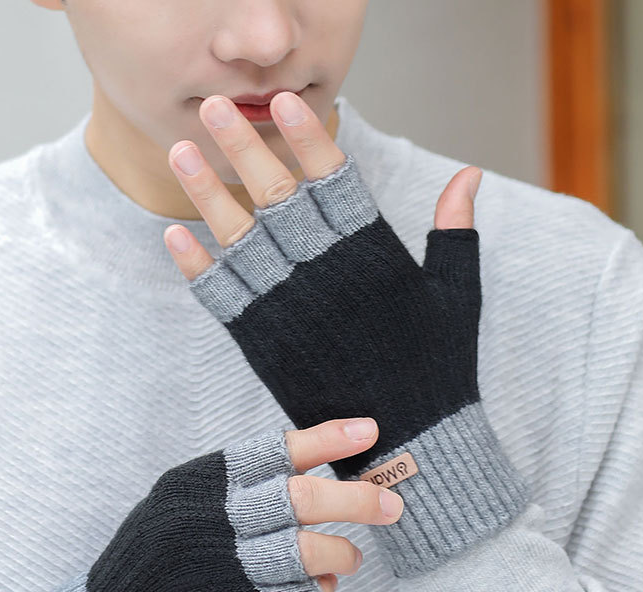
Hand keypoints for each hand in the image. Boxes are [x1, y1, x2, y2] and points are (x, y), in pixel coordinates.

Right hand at [81, 415, 398, 591]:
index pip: (271, 451)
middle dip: (356, 497)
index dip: (324, 438)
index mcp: (196, 486)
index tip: (368, 430)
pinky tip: (316, 588)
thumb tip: (303, 469)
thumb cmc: (148, 562)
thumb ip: (230, 489)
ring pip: (308, 551)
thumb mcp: (174, 507)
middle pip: (300, 499)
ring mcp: (225, 571)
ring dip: (342, 553)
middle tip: (392, 504)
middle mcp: (212, 523)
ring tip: (350, 557)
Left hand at [162, 91, 481, 483]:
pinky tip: (174, 234)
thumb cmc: (436, 364)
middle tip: (213, 108)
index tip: (281, 103)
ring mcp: (289, 308)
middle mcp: (325, 274)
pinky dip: (197, 267)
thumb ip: (454, 231)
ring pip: (241, 240)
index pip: (333, 180)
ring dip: (209, 195)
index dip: (306, 139)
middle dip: (244, 149)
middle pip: (277, 198)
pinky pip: (222, 299)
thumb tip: (469, 174)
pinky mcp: (264, 343)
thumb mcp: (455, 293)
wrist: (409, 437)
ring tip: (182, 152)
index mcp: (372, 255)